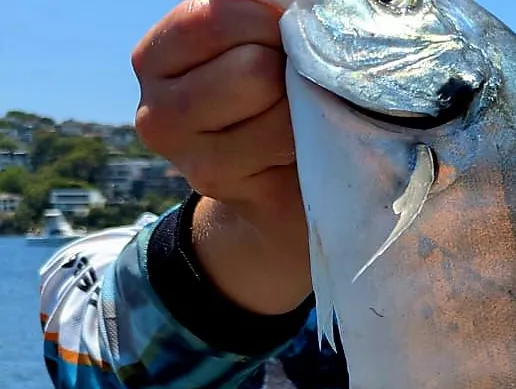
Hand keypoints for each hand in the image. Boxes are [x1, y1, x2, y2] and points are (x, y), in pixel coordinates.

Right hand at [132, 0, 310, 314]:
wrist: (276, 188)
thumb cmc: (269, 100)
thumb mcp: (249, 47)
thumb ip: (256, 17)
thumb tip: (291, 4)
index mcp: (155, 59)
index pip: (216, 16)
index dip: (267, 20)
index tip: (279, 39)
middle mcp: (157, 113)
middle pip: (254, 67)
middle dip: (288, 69)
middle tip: (289, 86)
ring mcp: (191, 161)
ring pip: (278, 109)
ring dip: (304, 107)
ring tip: (296, 118)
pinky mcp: (238, 195)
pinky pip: (293, 146)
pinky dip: (312, 140)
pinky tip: (299, 149)